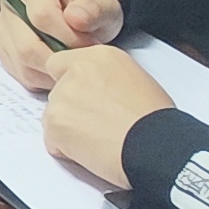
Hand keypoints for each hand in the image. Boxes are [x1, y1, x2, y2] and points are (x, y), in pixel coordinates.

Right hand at [0, 0, 123, 91]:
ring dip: (51, 72)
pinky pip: (21, 73)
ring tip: (72, 63)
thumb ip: (95, 9)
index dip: (67, 37)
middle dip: (58, 59)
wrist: (81, 14)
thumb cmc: (91, 7)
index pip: (41, 15)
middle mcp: (11, 3)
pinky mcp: (4, 48)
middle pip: (26, 45)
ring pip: (22, 63)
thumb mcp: (104, 4)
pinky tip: (59, 69)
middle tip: (80, 60)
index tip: (89, 43)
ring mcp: (4, 27)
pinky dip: (43, 78)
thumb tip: (75, 18)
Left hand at [37, 43, 174, 190]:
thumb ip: (106, 77)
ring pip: (53, 115)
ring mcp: (62, 96)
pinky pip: (52, 140)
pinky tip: (92, 152)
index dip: (71, 84)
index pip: (62, 63)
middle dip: (71, 109)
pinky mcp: (56, 122)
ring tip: (99, 140)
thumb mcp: (137, 80)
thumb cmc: (155, 121)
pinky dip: (66, 150)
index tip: (82, 98)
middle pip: (57, 91)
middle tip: (96, 125)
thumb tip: (97, 90)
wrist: (156, 147)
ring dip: (68, 130)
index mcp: (99, 57)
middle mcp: (76, 71)